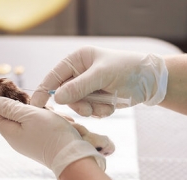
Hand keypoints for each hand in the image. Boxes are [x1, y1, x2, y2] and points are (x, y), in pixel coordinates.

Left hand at [0, 97, 104, 177]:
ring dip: (44, 114)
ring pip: (32, 121)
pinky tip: (62, 123)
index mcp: (10, 133)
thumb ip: (11, 108)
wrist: (73, 157)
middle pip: (15, 117)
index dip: (0, 104)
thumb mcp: (29, 115)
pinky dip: (52, 123)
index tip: (14, 95)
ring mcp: (30, 143)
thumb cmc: (51, 134)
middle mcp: (17, 140)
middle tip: (42, 106)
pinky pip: (43, 129)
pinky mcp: (42, 145)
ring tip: (56, 116)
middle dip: (28, 107)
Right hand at [31, 46, 167, 116]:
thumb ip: (79, 87)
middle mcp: (79, 74)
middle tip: (87, 108)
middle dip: (77, 103)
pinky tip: (111, 105)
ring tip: (104, 105)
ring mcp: (88, 88)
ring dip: (90, 109)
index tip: (36, 105)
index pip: (54, 76)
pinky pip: (89, 112)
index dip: (44, 90)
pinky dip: (99, 112)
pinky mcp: (96, 100)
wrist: (150, 81)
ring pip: (77, 106)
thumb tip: (58, 98)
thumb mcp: (102, 75)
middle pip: (65, 95)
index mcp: (77, 60)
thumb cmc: (127, 69)